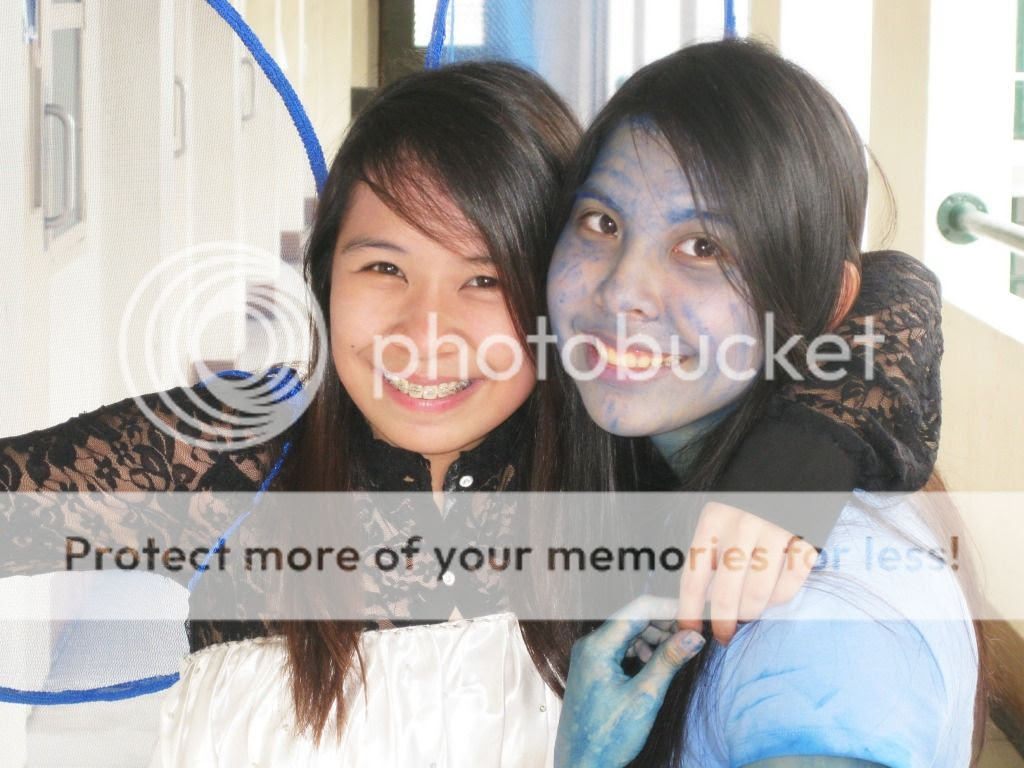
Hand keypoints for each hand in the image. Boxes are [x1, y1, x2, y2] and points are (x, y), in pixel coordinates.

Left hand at [554, 596, 704, 767]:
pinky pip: (620, 647)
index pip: (638, 608)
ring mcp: (589, 656)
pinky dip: (641, 650)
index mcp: (597, 646)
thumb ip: (668, 662)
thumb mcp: (644, 697)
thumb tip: (693, 636)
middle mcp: (589, 645)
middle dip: (663, 624)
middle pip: (633, 618)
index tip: (693, 615)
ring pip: (628, 632)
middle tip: (690, 635)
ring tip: (674, 653)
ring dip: (653, 638)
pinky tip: (654, 665)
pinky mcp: (593, 668)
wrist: (582, 765)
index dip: (668, 609)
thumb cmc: (607, 737)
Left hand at [677, 502, 815, 644]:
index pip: (693, 578)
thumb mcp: (717, 533)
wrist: (787, 491)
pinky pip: (787, 588)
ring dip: (751, 611)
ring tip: (749, 610)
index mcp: (712, 521)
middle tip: (724, 635)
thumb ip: (707, 566)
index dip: (689, 612)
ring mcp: (773, 532)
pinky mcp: (802, 543)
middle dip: (723, 622)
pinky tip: (772, 591)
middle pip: (724, 592)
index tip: (690, 635)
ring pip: (756, 594)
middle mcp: (741, 524)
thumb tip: (696, 616)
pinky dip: (779, 598)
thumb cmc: (742, 522)